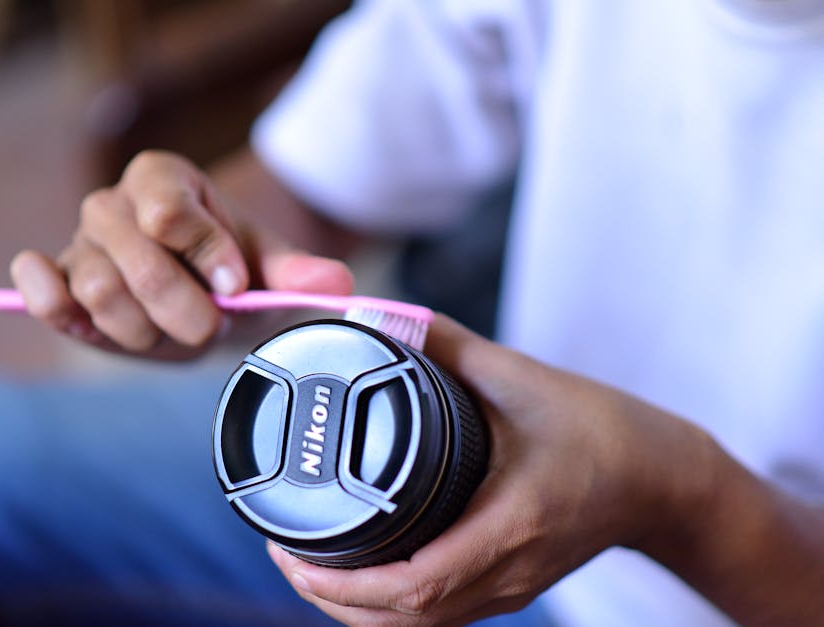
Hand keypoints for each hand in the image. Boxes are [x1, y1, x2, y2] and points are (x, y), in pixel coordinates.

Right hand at [10, 150, 352, 358]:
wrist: (198, 288)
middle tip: (210, 327)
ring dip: (143, 329)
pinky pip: (37, 285)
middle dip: (183, 310)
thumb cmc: (230, 269)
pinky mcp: (57, 281)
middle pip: (138, 263)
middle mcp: (114, 204)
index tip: (235, 285)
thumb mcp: (267, 266)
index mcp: (164, 179)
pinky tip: (74, 313)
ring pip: (97, 291)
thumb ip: (299, 273)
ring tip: (166, 332)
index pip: (171, 215)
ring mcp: (79, 242)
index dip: (206, 257)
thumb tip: (339, 287)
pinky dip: (49, 299)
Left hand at [269, 314, 713, 625]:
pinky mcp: (511, 588)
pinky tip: (361, 576)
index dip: (343, 584)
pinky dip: (389, 607)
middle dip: (330, 600)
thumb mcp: (523, 378)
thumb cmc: (603, 430)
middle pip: (403, 621)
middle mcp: (507, 570)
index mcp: (510, 523)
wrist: (662, 478)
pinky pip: (438, 617)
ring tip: (307, 568)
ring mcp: (510, 589)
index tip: (291, 552)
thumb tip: (382, 319)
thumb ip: (448, 346)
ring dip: (355, 609)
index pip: (415, 584)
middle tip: (283, 555)